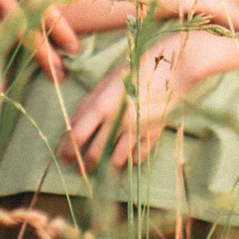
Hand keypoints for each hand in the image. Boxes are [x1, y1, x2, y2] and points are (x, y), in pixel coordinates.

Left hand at [62, 33, 206, 169]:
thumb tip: (70, 126)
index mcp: (100, 105)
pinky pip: (137, 158)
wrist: (173, 70)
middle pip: (93, 153)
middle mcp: (116, 120)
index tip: (65, 159)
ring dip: (109, 164)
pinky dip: (131, 160)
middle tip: (84, 169)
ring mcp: (135, 130)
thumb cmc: (136, 72)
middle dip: (86, 164)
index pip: (76, 136)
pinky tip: (128, 158)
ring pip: (115, 161)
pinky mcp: (153, 135)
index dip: (68, 151)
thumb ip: (88, 105)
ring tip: (107, 164)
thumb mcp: (106, 84)